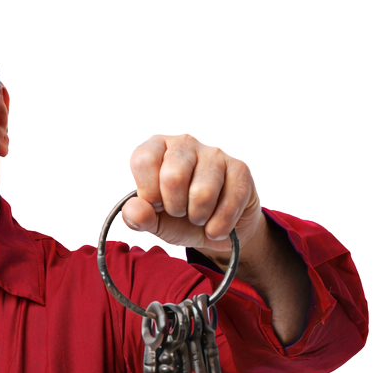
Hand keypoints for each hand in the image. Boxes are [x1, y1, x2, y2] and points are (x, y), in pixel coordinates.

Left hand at [121, 133, 262, 258]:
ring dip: (198, 218)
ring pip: (202, 193)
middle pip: (173, 177)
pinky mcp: (239, 168)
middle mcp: (184, 144)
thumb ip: (137, 217)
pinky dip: (219, 226)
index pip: (143, 160)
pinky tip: (216, 223)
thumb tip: (133, 211)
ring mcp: (214, 153)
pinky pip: (229, 204)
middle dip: (175, 208)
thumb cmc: (178, 218)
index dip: (149, 192)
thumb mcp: (153, 221)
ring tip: (198, 216)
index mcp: (157, 149)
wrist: (214, 229)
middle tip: (179, 212)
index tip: (157, 204)